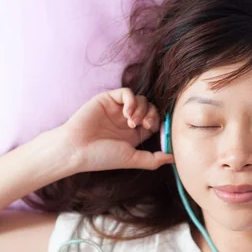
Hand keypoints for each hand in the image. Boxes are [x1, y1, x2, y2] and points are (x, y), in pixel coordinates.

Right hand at [60, 87, 174, 172]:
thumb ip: (154, 159)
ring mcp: (118, 109)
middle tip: (145, 124)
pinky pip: (126, 92)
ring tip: (131, 122)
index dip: (158, 122)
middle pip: (151, 107)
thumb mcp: (132, 159)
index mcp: (134, 133)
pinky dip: (131, 100)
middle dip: (152, 114)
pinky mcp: (108, 99)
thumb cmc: (101, 157)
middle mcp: (127, 120)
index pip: (155, 121)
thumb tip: (175, 158)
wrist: (76, 150)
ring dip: (141, 109)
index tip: (152, 129)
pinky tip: (126, 113)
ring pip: (141, 99)